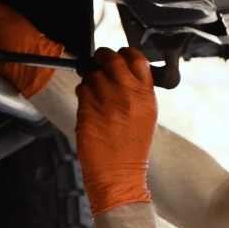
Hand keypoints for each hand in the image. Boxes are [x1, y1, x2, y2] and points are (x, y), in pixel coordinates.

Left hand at [75, 47, 157, 215]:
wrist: (118, 174)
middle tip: (100, 62)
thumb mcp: (147, 116)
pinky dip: (83, 95)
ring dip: (91, 79)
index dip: (126, 53)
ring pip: (92, 73)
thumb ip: (138, 90)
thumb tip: (124, 70)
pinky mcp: (87, 108)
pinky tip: (91, 109)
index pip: (137, 58)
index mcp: (146, 96)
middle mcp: (126, 94)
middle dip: (103, 57)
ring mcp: (105, 100)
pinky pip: (81, 89)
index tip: (121, 56)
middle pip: (111, 58)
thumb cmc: (131, 149)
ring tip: (98, 97)